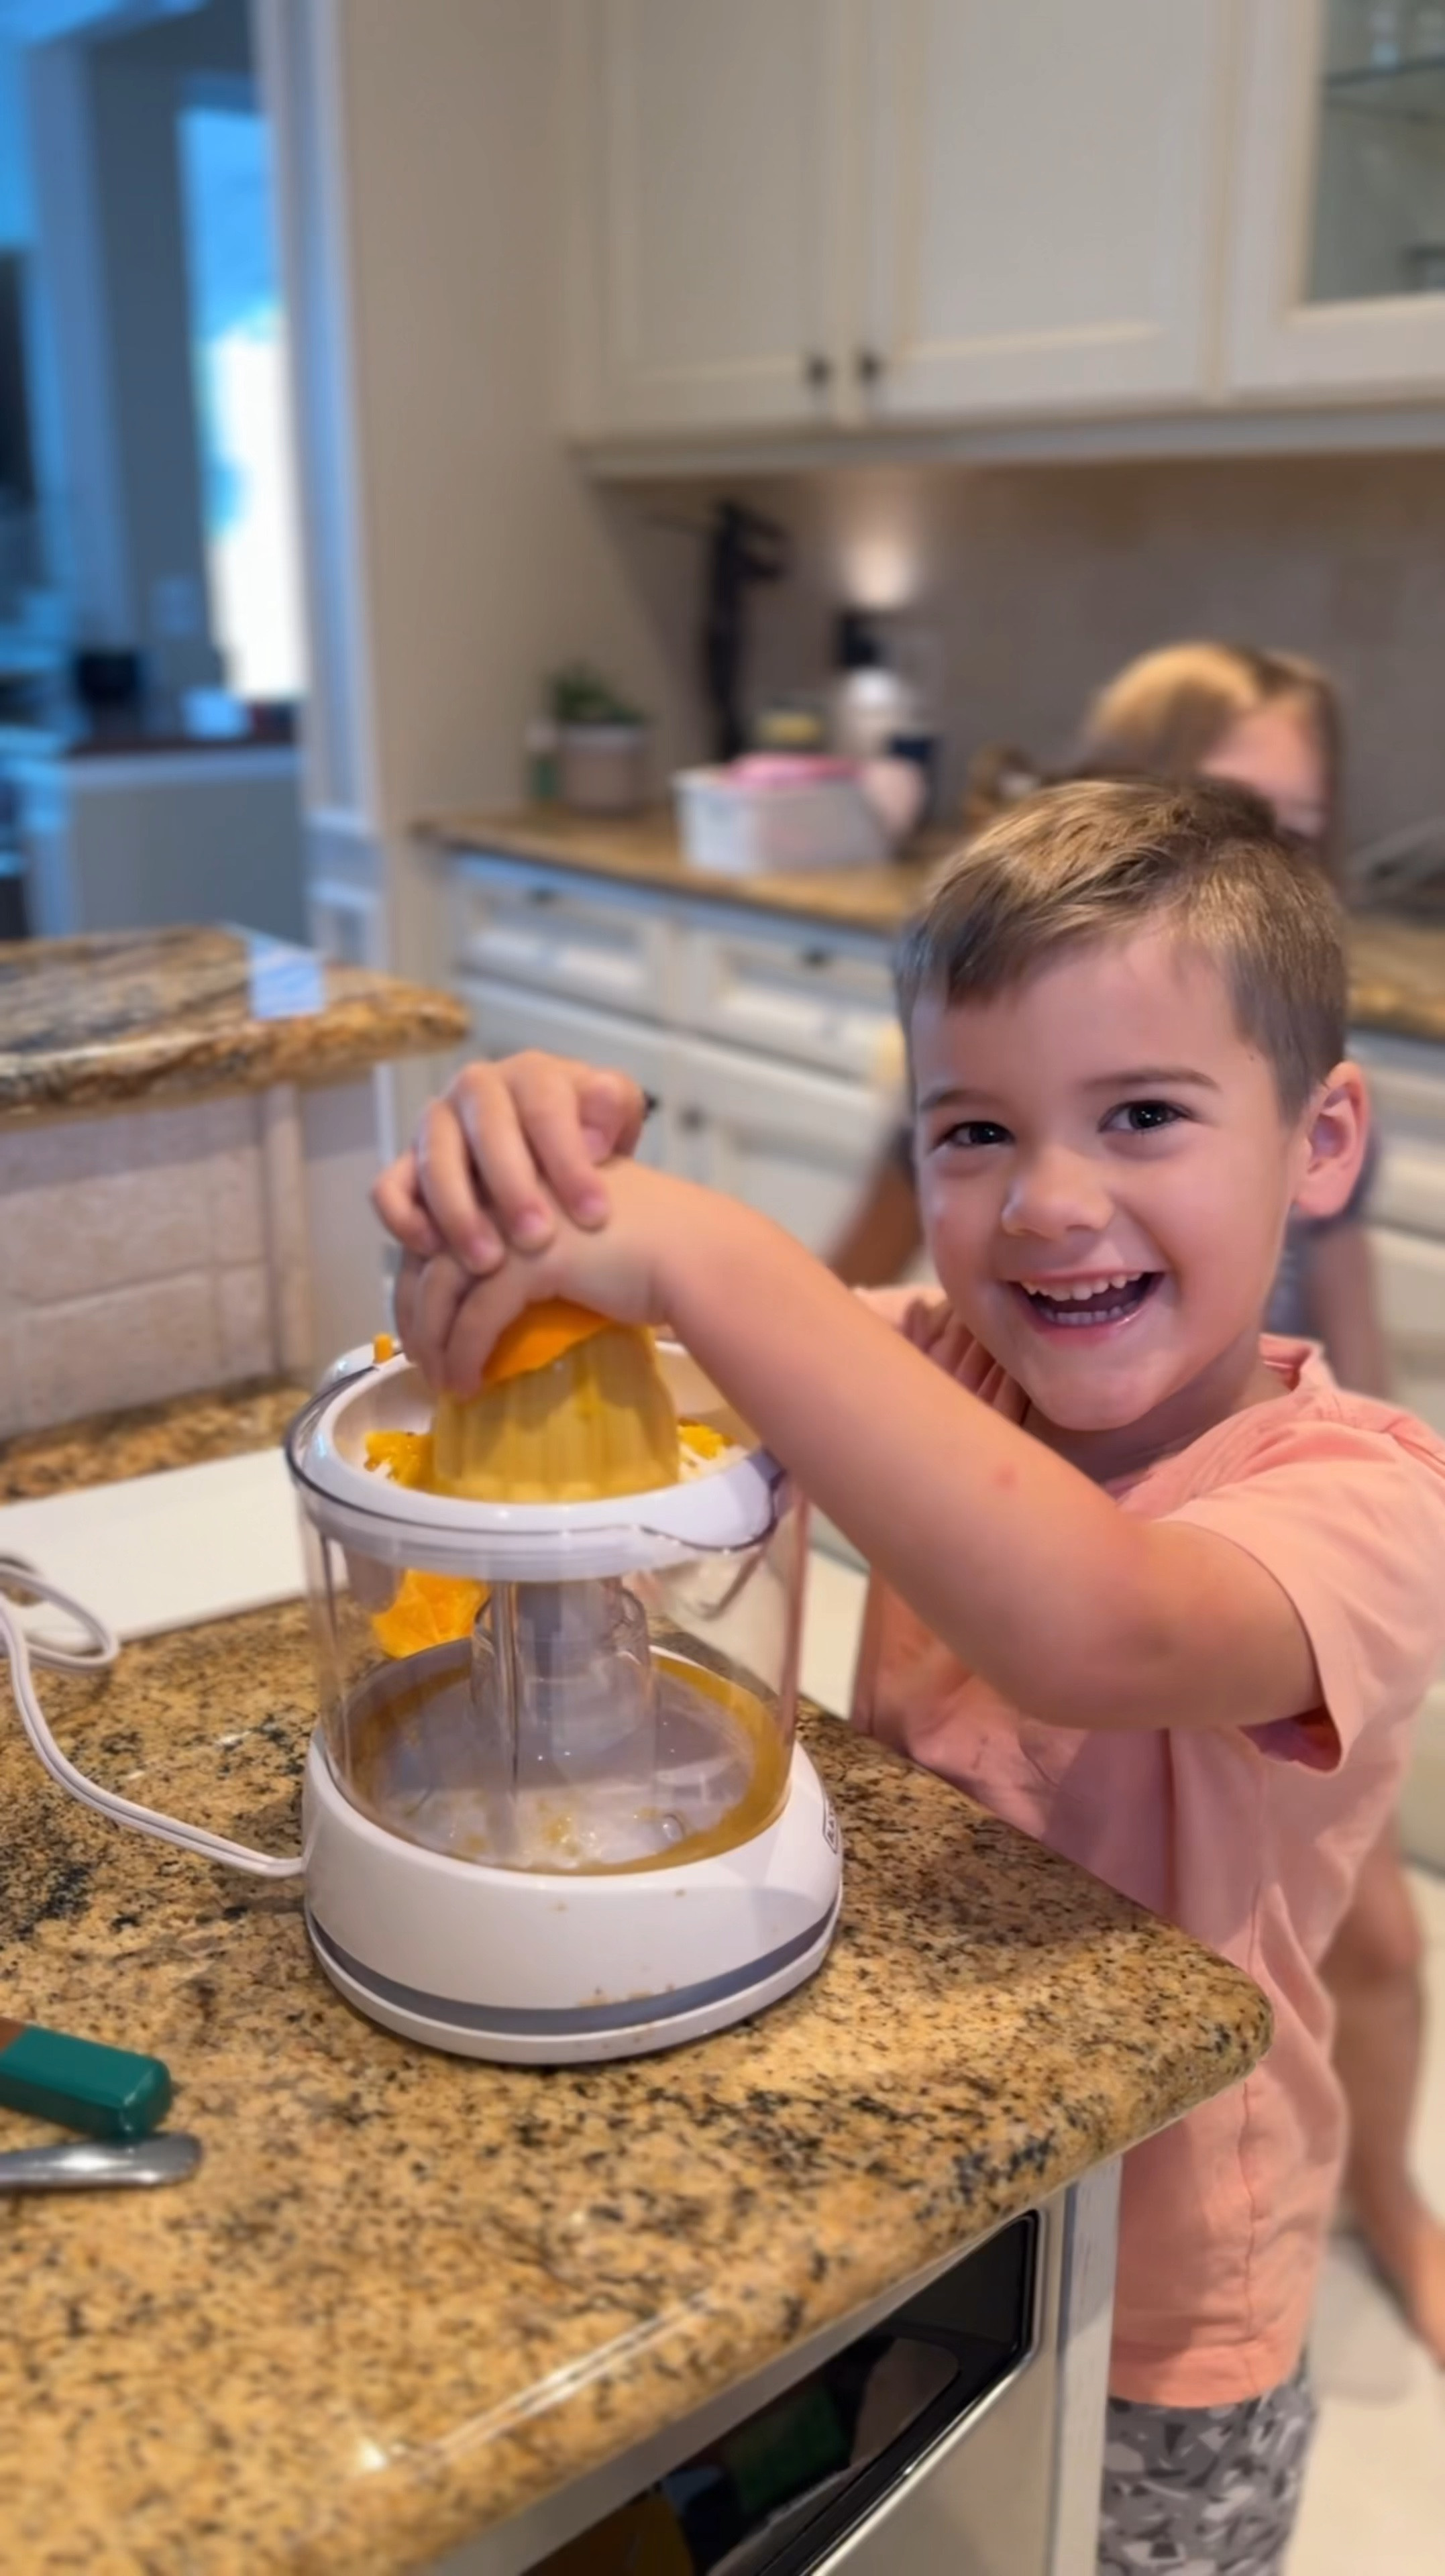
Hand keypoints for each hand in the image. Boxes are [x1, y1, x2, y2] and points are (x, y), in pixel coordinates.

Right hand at [371, 1052, 647, 1273]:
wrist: (553, 1157)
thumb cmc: (588, 1138)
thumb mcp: (614, 1115)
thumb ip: (613, 1110)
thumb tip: (593, 1137)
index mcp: (530, 1073)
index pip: (544, 1107)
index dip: (567, 1160)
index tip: (594, 1214)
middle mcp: (476, 1090)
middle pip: (485, 1131)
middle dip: (512, 1188)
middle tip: (538, 1239)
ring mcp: (436, 1125)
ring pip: (434, 1159)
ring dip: (458, 1211)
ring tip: (488, 1262)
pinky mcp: (407, 1165)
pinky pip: (389, 1187)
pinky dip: (403, 1217)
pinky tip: (433, 1251)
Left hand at [395, 1159, 703, 1394]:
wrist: (693, 1254)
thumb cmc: (647, 1250)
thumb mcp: (572, 1235)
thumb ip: (530, 1246)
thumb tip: (487, 1299)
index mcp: (509, 1177)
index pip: (437, 1227)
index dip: (418, 1279)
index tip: (422, 1324)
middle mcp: (503, 1190)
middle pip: (427, 1256)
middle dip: (416, 1315)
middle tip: (421, 1362)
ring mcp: (514, 1223)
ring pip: (442, 1287)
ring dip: (434, 1342)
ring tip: (443, 1381)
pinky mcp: (530, 1260)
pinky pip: (476, 1315)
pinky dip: (464, 1354)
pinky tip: (468, 1383)